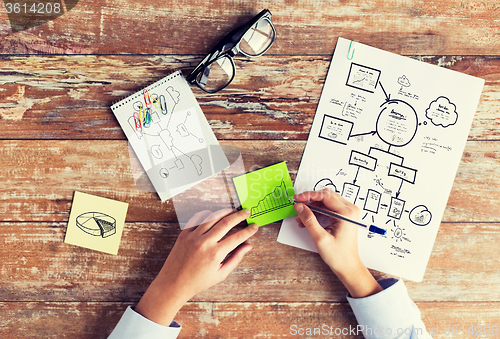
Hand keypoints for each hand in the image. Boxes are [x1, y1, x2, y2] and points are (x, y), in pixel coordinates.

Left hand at [135, 208, 258, 324]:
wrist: (173, 283)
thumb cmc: (198, 281)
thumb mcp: (221, 274)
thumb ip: (236, 258)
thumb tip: (248, 246)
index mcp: (215, 254)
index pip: (237, 237)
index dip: (248, 230)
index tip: (255, 226)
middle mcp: (205, 242)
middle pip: (226, 222)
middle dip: (239, 215)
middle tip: (247, 211)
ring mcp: (193, 236)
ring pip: (212, 217)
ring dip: (225, 212)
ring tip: (233, 210)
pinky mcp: (184, 233)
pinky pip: (198, 219)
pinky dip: (208, 214)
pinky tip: (215, 214)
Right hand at [294, 189, 381, 297]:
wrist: (348, 266)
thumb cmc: (339, 255)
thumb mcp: (320, 238)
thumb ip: (309, 220)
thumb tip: (300, 206)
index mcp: (347, 213)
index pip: (325, 196)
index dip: (309, 195)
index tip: (297, 198)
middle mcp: (349, 210)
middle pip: (326, 196)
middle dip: (310, 200)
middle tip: (297, 205)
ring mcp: (347, 213)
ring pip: (326, 202)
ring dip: (312, 207)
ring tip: (300, 217)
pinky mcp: (343, 217)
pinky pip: (328, 208)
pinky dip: (317, 212)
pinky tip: (307, 220)